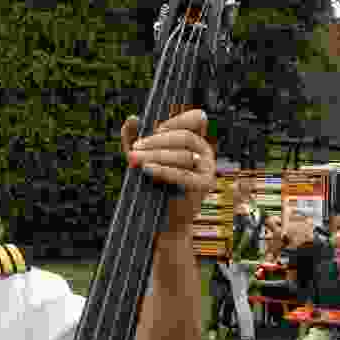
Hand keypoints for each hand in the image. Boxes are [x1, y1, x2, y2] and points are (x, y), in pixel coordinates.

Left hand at [122, 109, 215, 237]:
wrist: (165, 219)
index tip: (154, 129)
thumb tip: (132, 119)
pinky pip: (182, 174)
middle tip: (134, 149)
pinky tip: (147, 169)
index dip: (175, 120)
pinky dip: (163, 170)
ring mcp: (207, 169)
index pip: (194, 120)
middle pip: (184, 137)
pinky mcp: (203, 185)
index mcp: (195, 141)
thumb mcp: (143, 159)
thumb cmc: (155, 186)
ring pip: (183, 155)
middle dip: (156, 141)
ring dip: (156, 155)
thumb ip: (135, 139)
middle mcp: (205, 152)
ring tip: (134, 159)